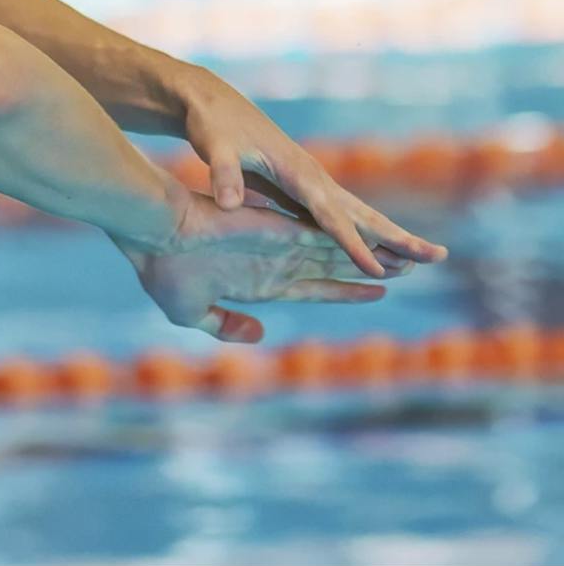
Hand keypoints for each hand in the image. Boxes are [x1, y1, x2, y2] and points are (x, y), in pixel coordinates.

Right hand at [113, 190, 416, 342]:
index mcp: (257, 280)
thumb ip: (225, 327)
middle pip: (335, 268)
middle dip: (369, 270)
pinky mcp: (279, 230)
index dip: (343, 290)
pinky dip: (355, 247)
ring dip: (375, 258)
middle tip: (409, 269)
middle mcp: (275, 261)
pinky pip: (326, 239)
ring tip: (413, 258)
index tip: (373, 290)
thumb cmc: (163, 270)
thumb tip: (260, 335)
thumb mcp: (192, 312)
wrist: (151, 234)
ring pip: (339, 252)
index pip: (313, 287)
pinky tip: (383, 251)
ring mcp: (279, 245)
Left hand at [179, 71, 448, 276]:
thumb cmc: (213, 126)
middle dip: (398, 237)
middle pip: (361, 214)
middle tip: (437, 256)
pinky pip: (342, 216)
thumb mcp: (213, 146)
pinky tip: (380, 250)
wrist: (214, 104)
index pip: (329, 215)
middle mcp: (313, 177)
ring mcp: (312, 182)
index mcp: (295, 171)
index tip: (378, 269)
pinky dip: (365, 234)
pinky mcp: (304, 187)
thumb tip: (228, 202)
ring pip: (358, 214)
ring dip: (391, 236)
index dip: (352, 243)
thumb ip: (223, 174)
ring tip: (425, 258)